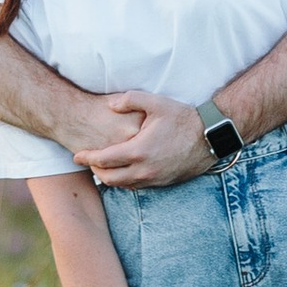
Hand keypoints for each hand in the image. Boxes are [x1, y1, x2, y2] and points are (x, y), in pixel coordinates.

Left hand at [79, 92, 213, 188]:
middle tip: (89, 160)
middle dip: (95, 170)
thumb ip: (129, 100)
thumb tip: (110, 105)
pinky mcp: (163, 183)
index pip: (104, 160)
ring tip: (103, 166)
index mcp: (138, 152)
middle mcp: (144, 170)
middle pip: (109, 178)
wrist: (209, 138)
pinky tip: (124, 170)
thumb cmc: (183, 119)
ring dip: (110, 178)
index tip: (76, 155)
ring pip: (123, 185)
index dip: (87, 158)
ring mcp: (154, 180)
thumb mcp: (156, 103)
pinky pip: (137, 186)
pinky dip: (125, 181)